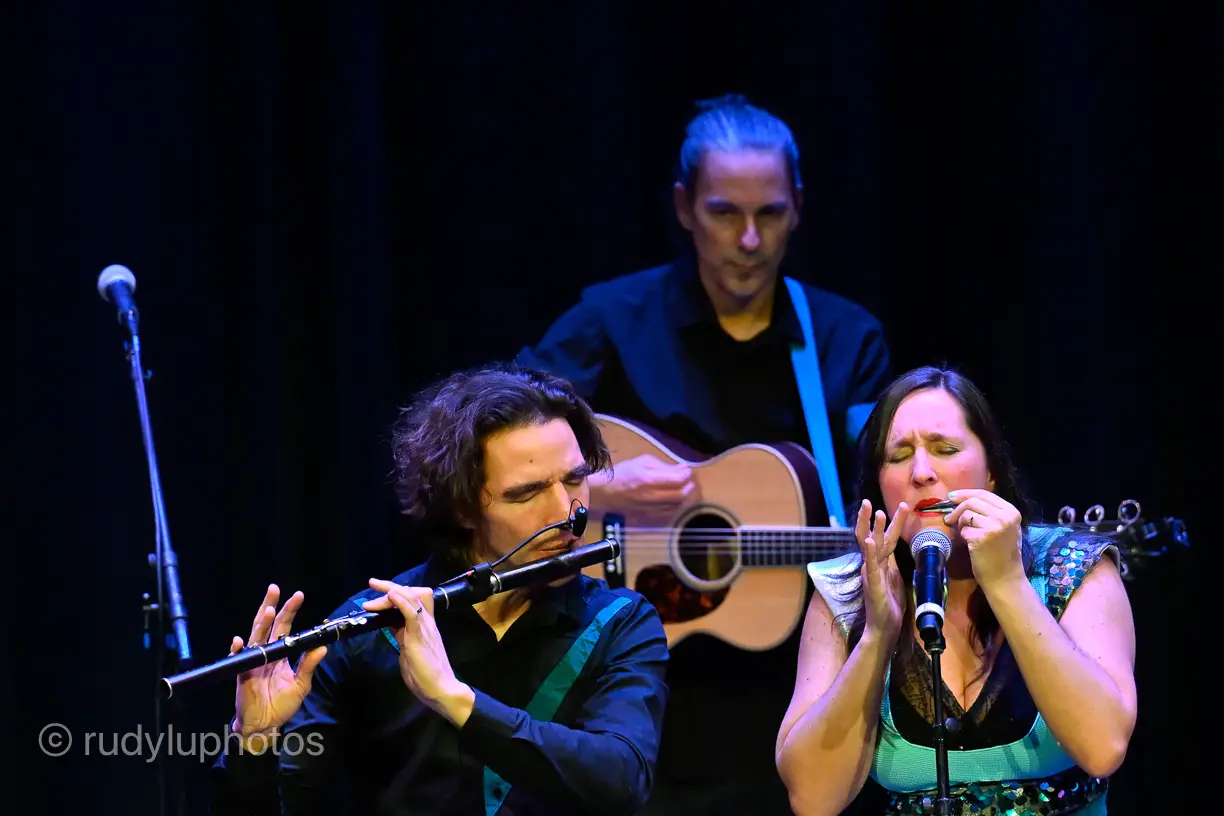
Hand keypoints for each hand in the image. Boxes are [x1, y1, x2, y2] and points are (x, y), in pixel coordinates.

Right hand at [230, 584, 327, 737]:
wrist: (265, 725)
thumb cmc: (281, 704)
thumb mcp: (301, 684)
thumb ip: (309, 665)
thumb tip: (323, 646)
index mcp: (279, 653)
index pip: (283, 626)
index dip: (289, 611)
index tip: (298, 595)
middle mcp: (265, 653)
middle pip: (267, 625)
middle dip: (271, 606)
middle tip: (275, 588)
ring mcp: (252, 662)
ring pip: (255, 638)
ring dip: (260, 624)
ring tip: (268, 609)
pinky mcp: (242, 675)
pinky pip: (238, 660)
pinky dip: (238, 650)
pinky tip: (239, 641)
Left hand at [362, 580, 473, 726]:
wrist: (442, 689)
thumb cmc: (426, 676)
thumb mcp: (409, 650)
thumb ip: (402, 636)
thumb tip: (391, 625)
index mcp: (425, 625)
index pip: (413, 600)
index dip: (396, 593)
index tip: (379, 591)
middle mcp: (426, 622)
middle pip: (412, 594)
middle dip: (390, 586)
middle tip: (373, 583)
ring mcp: (424, 627)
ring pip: (411, 598)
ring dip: (391, 591)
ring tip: (375, 587)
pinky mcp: (419, 636)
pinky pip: (411, 614)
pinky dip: (401, 602)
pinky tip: (391, 596)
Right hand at [588, 453, 698, 517]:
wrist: (605, 493)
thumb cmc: (623, 473)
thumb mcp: (643, 462)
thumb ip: (664, 466)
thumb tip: (684, 469)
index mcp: (650, 480)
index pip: (679, 480)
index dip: (687, 474)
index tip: (687, 470)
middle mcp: (653, 497)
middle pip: (682, 495)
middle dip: (689, 486)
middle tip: (688, 479)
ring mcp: (652, 509)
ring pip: (678, 505)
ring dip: (684, 496)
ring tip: (682, 487)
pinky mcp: (651, 516)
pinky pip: (671, 512)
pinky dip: (676, 504)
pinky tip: (673, 497)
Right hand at [855, 499, 909, 640]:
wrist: (884, 628)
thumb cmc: (889, 606)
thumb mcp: (894, 580)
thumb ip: (893, 565)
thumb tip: (896, 552)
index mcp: (880, 564)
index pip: (884, 538)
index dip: (892, 522)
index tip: (902, 506)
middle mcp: (873, 565)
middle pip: (874, 537)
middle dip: (874, 519)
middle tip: (870, 501)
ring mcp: (871, 573)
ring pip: (871, 547)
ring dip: (873, 529)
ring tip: (876, 513)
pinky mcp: (873, 584)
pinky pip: (871, 566)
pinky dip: (870, 552)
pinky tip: (869, 541)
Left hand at [944, 489, 1023, 587]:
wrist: (1005, 578)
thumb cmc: (1002, 553)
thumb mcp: (1003, 527)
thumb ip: (989, 512)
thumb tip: (960, 498)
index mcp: (1011, 511)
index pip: (983, 493)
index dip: (965, 493)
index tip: (951, 496)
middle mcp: (1004, 517)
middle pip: (972, 501)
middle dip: (957, 508)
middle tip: (949, 518)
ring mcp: (994, 527)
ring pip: (966, 514)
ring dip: (961, 524)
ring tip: (967, 535)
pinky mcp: (981, 538)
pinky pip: (963, 530)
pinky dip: (963, 536)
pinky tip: (971, 545)